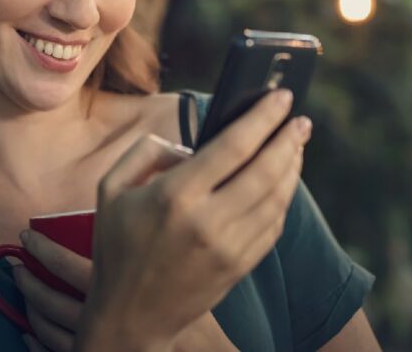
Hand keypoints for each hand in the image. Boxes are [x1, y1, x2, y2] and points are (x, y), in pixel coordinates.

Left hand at [15, 235, 232, 351]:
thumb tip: (139, 183)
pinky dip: (38, 343)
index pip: (68, 267)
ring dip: (30, 311)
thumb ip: (154, 227)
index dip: (41, 250)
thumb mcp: (180, 260)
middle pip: (53, 301)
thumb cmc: (194, 304)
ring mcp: (103, 343)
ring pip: (52, 329)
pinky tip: (28, 335)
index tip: (26, 235)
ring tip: (24, 291)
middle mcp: (107, 317)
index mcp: (122, 285)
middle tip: (16, 264)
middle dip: (28, 281)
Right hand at [76, 90, 309, 350]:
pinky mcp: (240, 267)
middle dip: (288, 139)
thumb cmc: (117, 245)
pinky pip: (273, 225)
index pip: (234, 146)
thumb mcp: (110, 189)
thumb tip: (186, 144)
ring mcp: (228, 248)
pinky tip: (282, 181)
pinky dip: (283, 199)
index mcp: (174, 195)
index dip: (263, 117)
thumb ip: (143, 152)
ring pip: (276, 198)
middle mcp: (207, 222)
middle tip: (300, 119)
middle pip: (266, 170)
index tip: (281, 97)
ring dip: (291, 167)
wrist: (130, 315)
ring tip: (295, 145)